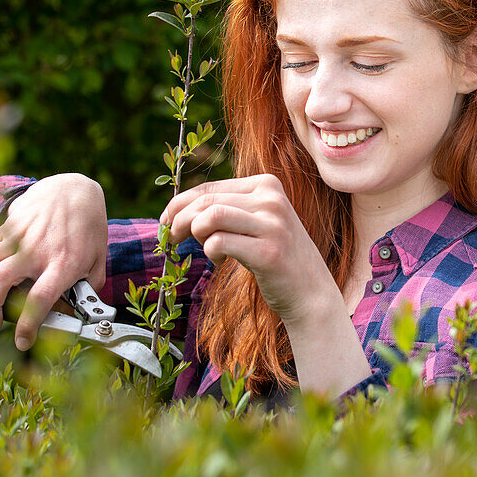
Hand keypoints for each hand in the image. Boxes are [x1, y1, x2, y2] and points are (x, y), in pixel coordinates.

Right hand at [0, 173, 107, 349]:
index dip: (28, 323)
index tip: (22, 341)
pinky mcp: (6, 229)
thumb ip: (91, 286)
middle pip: (1, 281)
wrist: (75, 190)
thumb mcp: (98, 259)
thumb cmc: (88, 227)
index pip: (41, 297)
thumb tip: (83, 310)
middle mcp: (36, 251)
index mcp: (63, 263)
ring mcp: (18, 238)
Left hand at [162, 174, 371, 395]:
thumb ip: (228, 208)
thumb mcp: (256, 222)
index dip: (179, 204)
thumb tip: (179, 207)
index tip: (165, 221)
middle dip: (179, 220)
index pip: (209, 187)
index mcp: (267, 185)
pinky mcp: (269, 252)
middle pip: (206, 201)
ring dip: (193, 233)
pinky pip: (219, 242)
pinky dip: (210, 252)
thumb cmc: (275, 257)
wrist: (311, 292)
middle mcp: (271, 199)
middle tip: (172, 239)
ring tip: (199, 247)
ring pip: (210, 216)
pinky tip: (220, 261)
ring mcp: (273, 224)